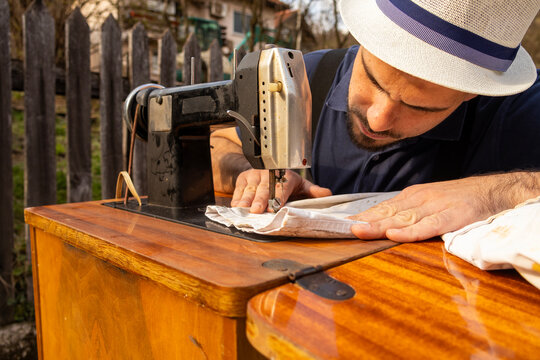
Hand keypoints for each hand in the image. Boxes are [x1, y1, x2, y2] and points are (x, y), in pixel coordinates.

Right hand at [231, 169, 331, 212]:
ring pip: (249, 190)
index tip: (274, 207)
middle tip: (256, 211)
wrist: (264, 167)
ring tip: (243, 210)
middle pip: (263, 189)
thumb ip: (312, 191)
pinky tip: (236, 207)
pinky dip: (236, 199)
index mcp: (284, 176)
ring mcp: (253, 176)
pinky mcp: (242, 179)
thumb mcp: (300, 184)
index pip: (281, 187)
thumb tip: (328, 194)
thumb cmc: (284, 180)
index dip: (277, 197)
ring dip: (245, 201)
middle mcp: (267, 174)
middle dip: (259, 200)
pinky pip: (238, 190)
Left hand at [348, 173, 538, 241]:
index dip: (363, 216)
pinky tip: (396, 234)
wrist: (493, 191)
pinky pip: (429, 225)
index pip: (383, 207)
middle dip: (365, 221)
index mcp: (413, 196)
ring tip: (360, 231)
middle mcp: (420, 199)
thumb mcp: (429, 202)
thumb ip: (408, 212)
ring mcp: (436, 207)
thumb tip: (383, 223)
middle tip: (343, 228)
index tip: (342, 224)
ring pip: (403, 218)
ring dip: (380, 225)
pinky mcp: (452, 216)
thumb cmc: (458, 199)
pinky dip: (411, 230)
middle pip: (388, 212)